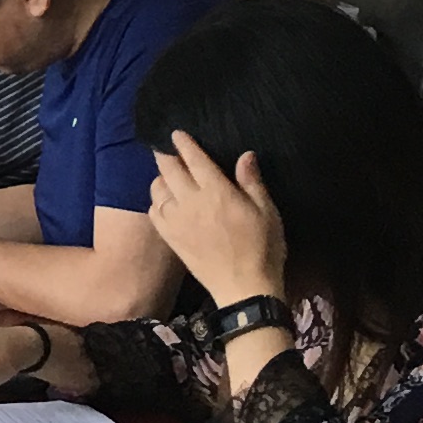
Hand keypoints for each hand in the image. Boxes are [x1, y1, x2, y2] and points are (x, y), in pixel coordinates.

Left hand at [145, 129, 286, 306]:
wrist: (244, 288)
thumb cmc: (263, 248)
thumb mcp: (267, 212)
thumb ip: (252, 181)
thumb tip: (245, 154)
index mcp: (217, 192)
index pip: (194, 159)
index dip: (183, 143)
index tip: (176, 133)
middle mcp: (191, 202)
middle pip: (169, 169)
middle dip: (166, 155)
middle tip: (166, 148)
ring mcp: (177, 220)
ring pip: (157, 189)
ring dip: (161, 177)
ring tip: (167, 175)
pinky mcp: (170, 238)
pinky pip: (154, 212)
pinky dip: (156, 202)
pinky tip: (165, 202)